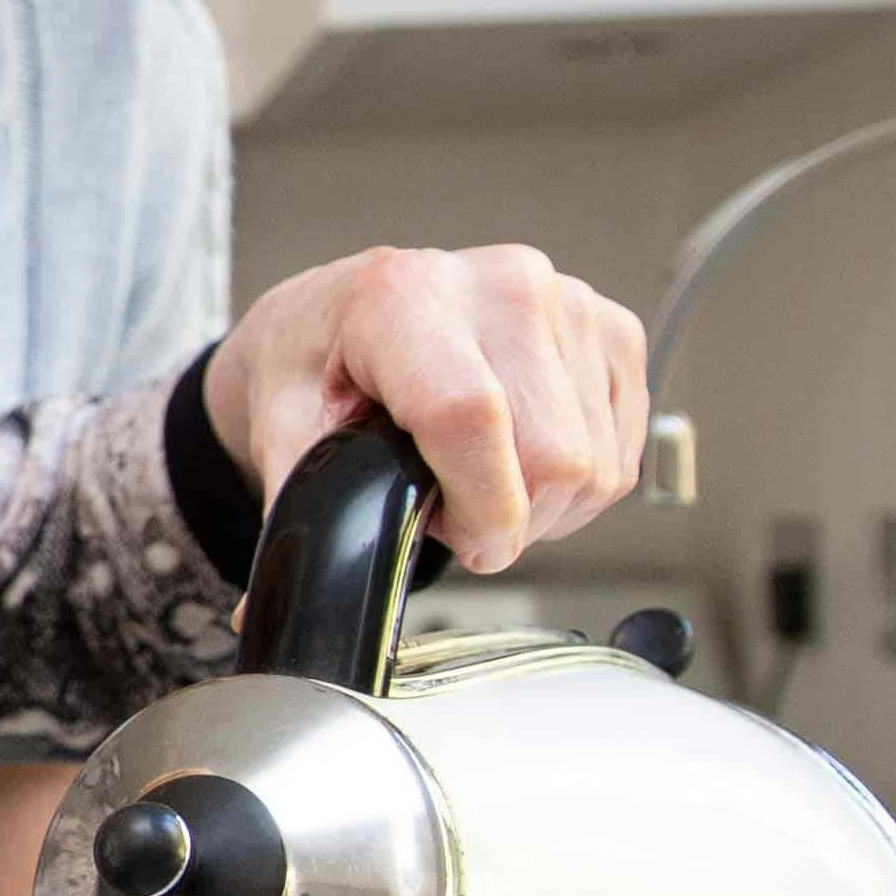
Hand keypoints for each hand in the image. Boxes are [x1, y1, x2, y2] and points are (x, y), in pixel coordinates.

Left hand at [203, 245, 646, 573]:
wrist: (342, 317)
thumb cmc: (316, 367)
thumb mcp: (283, 433)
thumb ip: (301, 514)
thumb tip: (272, 610)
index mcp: (404, 298)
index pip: (470, 416)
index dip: (480, 508)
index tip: (466, 544)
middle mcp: (498, 284)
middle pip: (552, 454)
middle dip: (507, 517)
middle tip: (452, 511)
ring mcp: (566, 300)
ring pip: (596, 464)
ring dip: (544, 507)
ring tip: (480, 481)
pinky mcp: (612, 328)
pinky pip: (622, 451)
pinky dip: (577, 485)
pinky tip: (522, 461)